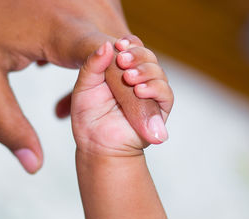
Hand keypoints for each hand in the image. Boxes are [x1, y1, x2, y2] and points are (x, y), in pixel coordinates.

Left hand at [0, 0, 164, 172]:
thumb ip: (6, 123)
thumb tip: (33, 166)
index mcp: (65, 28)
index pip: (116, 70)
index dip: (136, 104)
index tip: (152, 137)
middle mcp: (92, 10)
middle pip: (129, 65)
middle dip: (127, 101)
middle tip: (105, 133)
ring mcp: (98, 2)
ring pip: (126, 53)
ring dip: (112, 85)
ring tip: (63, 108)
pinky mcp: (96, 3)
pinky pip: (114, 41)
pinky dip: (105, 67)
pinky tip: (67, 85)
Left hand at [71, 41, 172, 155]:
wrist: (96, 144)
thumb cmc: (89, 116)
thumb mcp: (84, 87)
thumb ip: (92, 66)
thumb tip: (107, 45)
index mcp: (121, 69)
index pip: (132, 48)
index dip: (129, 44)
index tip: (119, 45)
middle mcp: (138, 78)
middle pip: (147, 56)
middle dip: (136, 55)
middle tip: (122, 60)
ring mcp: (150, 93)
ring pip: (157, 72)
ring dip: (144, 71)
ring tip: (128, 77)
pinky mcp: (159, 109)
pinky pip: (165, 94)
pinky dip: (154, 88)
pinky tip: (139, 90)